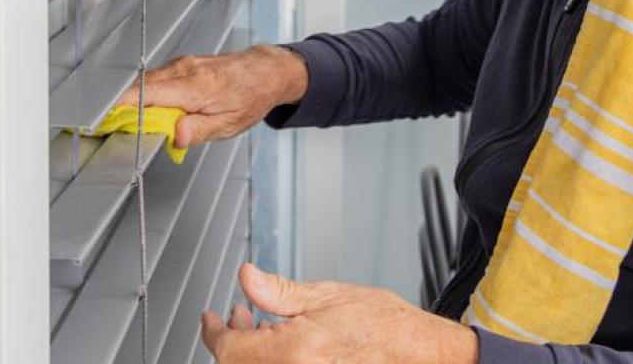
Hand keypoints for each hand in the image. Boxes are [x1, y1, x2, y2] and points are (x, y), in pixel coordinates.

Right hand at [117, 45, 308, 149]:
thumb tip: (174, 136)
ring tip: (140, 123)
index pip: (147, 94)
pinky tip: (159, 110)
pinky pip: (157, 80)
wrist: (264, 72)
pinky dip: (150, 95)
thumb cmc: (249, 97)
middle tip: (113, 129)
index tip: (105, 119)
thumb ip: (198, 130)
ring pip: (147, 83)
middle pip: (140, 87)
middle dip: (124, 107)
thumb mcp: (228, 124)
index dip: (121, 106)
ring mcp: (181, 64)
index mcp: (195, 86)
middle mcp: (184, 70)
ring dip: (138, 102)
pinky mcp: (180, 64)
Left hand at [199, 263, 477, 363]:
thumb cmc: (385, 326)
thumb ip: (278, 291)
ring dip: (249, 353)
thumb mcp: (327, 296)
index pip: (228, 347)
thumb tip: (246, 277)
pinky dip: (271, 362)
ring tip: (262, 329)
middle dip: (231, 340)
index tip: (211, 318)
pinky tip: (283, 348)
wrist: (421, 355)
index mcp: (291, 352)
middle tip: (238, 316)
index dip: (213, 330)